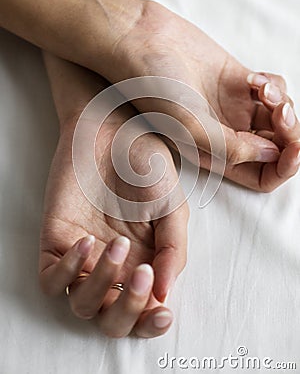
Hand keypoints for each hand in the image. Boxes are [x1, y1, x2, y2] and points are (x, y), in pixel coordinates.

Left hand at [39, 103, 188, 338]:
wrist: (112, 129)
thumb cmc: (146, 164)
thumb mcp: (172, 204)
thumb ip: (174, 248)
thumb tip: (165, 292)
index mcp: (145, 263)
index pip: (144, 313)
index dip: (151, 324)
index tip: (162, 311)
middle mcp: (113, 267)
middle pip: (111, 320)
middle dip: (128, 311)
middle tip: (143, 275)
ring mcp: (83, 256)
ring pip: (81, 304)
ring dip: (101, 285)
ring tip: (118, 244)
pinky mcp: (56, 241)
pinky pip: (50, 279)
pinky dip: (67, 270)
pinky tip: (87, 240)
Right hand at [109, 0, 299, 190]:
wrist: (144, 42)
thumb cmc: (156, 86)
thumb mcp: (190, 125)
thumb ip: (231, 147)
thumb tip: (272, 155)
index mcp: (213, 154)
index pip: (261, 176)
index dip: (282, 168)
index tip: (292, 150)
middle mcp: (226, 134)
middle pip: (276, 147)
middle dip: (290, 133)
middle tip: (280, 112)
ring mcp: (234, 107)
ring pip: (279, 118)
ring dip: (282, 104)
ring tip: (261, 89)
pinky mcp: (238, 81)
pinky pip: (274, 90)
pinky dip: (274, 85)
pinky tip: (254, 78)